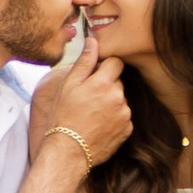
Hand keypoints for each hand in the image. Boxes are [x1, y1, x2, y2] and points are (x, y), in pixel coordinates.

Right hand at [29, 19, 130, 170]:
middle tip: (89, 98)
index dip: (105, 66)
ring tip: (92, 113)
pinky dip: (115, 117)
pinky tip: (99, 124)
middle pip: (118, 81)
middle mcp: (118, 97)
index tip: (95, 75)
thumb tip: (93, 40)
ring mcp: (125, 114)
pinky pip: (123, 116)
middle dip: (107, 85)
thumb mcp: (69, 86)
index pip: (116, 62)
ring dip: (111, 102)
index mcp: (103, 83)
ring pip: (121, 99)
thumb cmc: (64, 116)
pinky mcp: (127, 129)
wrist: (69, 151)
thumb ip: (84, 61)